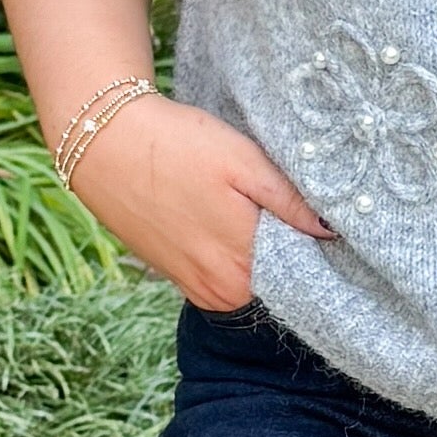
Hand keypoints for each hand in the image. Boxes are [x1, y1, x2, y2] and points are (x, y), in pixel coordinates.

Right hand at [69, 90, 327, 308]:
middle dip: (294, 251)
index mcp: (245, 267)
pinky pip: (223, 278)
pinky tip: (229, 222)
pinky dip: (234, 257)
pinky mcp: (178, 279)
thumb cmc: (177, 146)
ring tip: (257, 211)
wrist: (104, 145)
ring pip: (252, 280)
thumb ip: (290, 203)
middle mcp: (223, 291)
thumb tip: (331, 231)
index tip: (329, 222)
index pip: (307, 274)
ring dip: (263, 254)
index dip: (321, 249)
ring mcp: (198, 290)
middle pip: (281, 280)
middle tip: (296, 208)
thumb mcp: (244, 163)